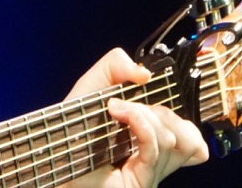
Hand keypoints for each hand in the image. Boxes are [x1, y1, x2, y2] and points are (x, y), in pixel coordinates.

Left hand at [64, 49, 208, 187]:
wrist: (49, 157)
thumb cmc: (69, 128)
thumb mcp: (93, 87)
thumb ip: (116, 66)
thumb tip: (145, 73)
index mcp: (151, 142)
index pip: (192, 138)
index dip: (184, 121)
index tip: (155, 102)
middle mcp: (155, 160)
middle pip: (187, 134)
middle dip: (159, 109)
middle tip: (124, 106)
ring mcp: (150, 172)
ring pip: (174, 137)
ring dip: (146, 114)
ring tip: (118, 111)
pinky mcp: (140, 181)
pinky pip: (156, 146)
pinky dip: (141, 123)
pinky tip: (121, 114)